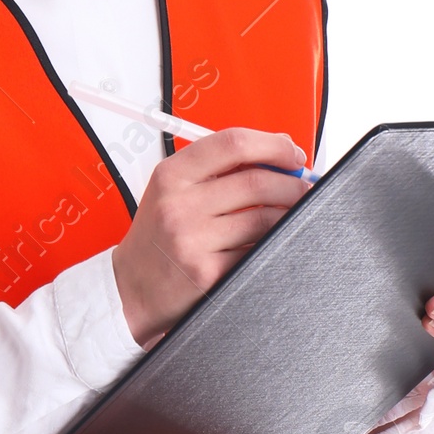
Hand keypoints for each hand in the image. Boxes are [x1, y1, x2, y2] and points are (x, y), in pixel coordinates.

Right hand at [112, 127, 311, 348]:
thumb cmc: (158, 238)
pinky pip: (257, 252)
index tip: (292, 155)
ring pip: (264, 219)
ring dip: (288, 216)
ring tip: (290, 217)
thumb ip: (218, 169)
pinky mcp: (206, 273)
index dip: (273, 145)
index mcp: (172, 175)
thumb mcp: (173, 191)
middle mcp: (178, 205)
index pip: (233, 144)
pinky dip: (272, 246)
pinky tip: (269, 244)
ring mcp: (192, 240)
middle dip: (292, 185)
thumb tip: (280, 151)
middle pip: (256, 182)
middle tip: (303, 189)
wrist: (131, 289)